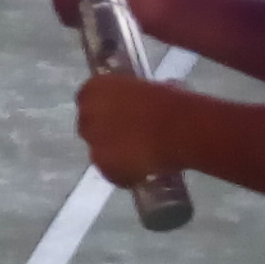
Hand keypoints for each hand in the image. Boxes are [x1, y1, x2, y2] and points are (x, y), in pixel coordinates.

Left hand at [76, 70, 185, 187]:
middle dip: (106, 132)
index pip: (87, 98)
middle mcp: (86, 116)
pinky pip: (114, 173)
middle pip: (89, 126)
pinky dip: (127, 174)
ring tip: (142, 157)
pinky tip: (146, 171)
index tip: (119, 114)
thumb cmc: (169, 102)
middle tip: (130, 137)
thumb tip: (144, 104)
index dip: (104, 108)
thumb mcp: (149, 89)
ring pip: (100, 153)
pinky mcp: (106, 169)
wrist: (178, 129)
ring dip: (116, 155)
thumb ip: (136, 97)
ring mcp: (94, 145)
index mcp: (94, 88)